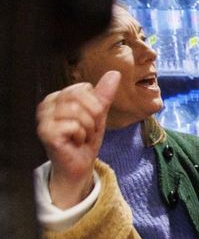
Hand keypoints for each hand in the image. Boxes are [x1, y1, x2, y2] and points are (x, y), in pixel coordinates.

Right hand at [37, 71, 119, 207]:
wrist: (79, 165)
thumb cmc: (85, 140)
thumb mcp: (98, 115)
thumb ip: (104, 95)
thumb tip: (114, 73)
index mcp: (58, 97)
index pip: (84, 88)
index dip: (95, 106)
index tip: (90, 121)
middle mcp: (47, 104)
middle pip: (81, 98)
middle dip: (93, 118)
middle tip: (87, 131)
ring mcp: (44, 118)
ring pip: (78, 112)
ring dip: (88, 129)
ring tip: (81, 137)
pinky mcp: (46, 132)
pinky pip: (74, 126)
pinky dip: (81, 137)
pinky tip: (74, 143)